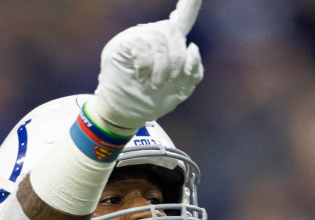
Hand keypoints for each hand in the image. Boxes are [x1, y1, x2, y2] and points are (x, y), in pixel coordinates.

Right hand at [88, 0, 203, 132]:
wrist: (125, 114)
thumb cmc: (150, 100)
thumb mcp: (180, 90)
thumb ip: (192, 71)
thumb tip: (193, 47)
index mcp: (168, 45)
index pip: (183, 20)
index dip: (190, 6)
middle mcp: (152, 36)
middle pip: (173, 31)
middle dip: (177, 60)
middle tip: (168, 81)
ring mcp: (136, 38)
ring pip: (158, 38)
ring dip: (161, 67)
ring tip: (155, 84)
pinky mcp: (121, 45)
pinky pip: (141, 46)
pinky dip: (145, 66)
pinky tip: (141, 77)